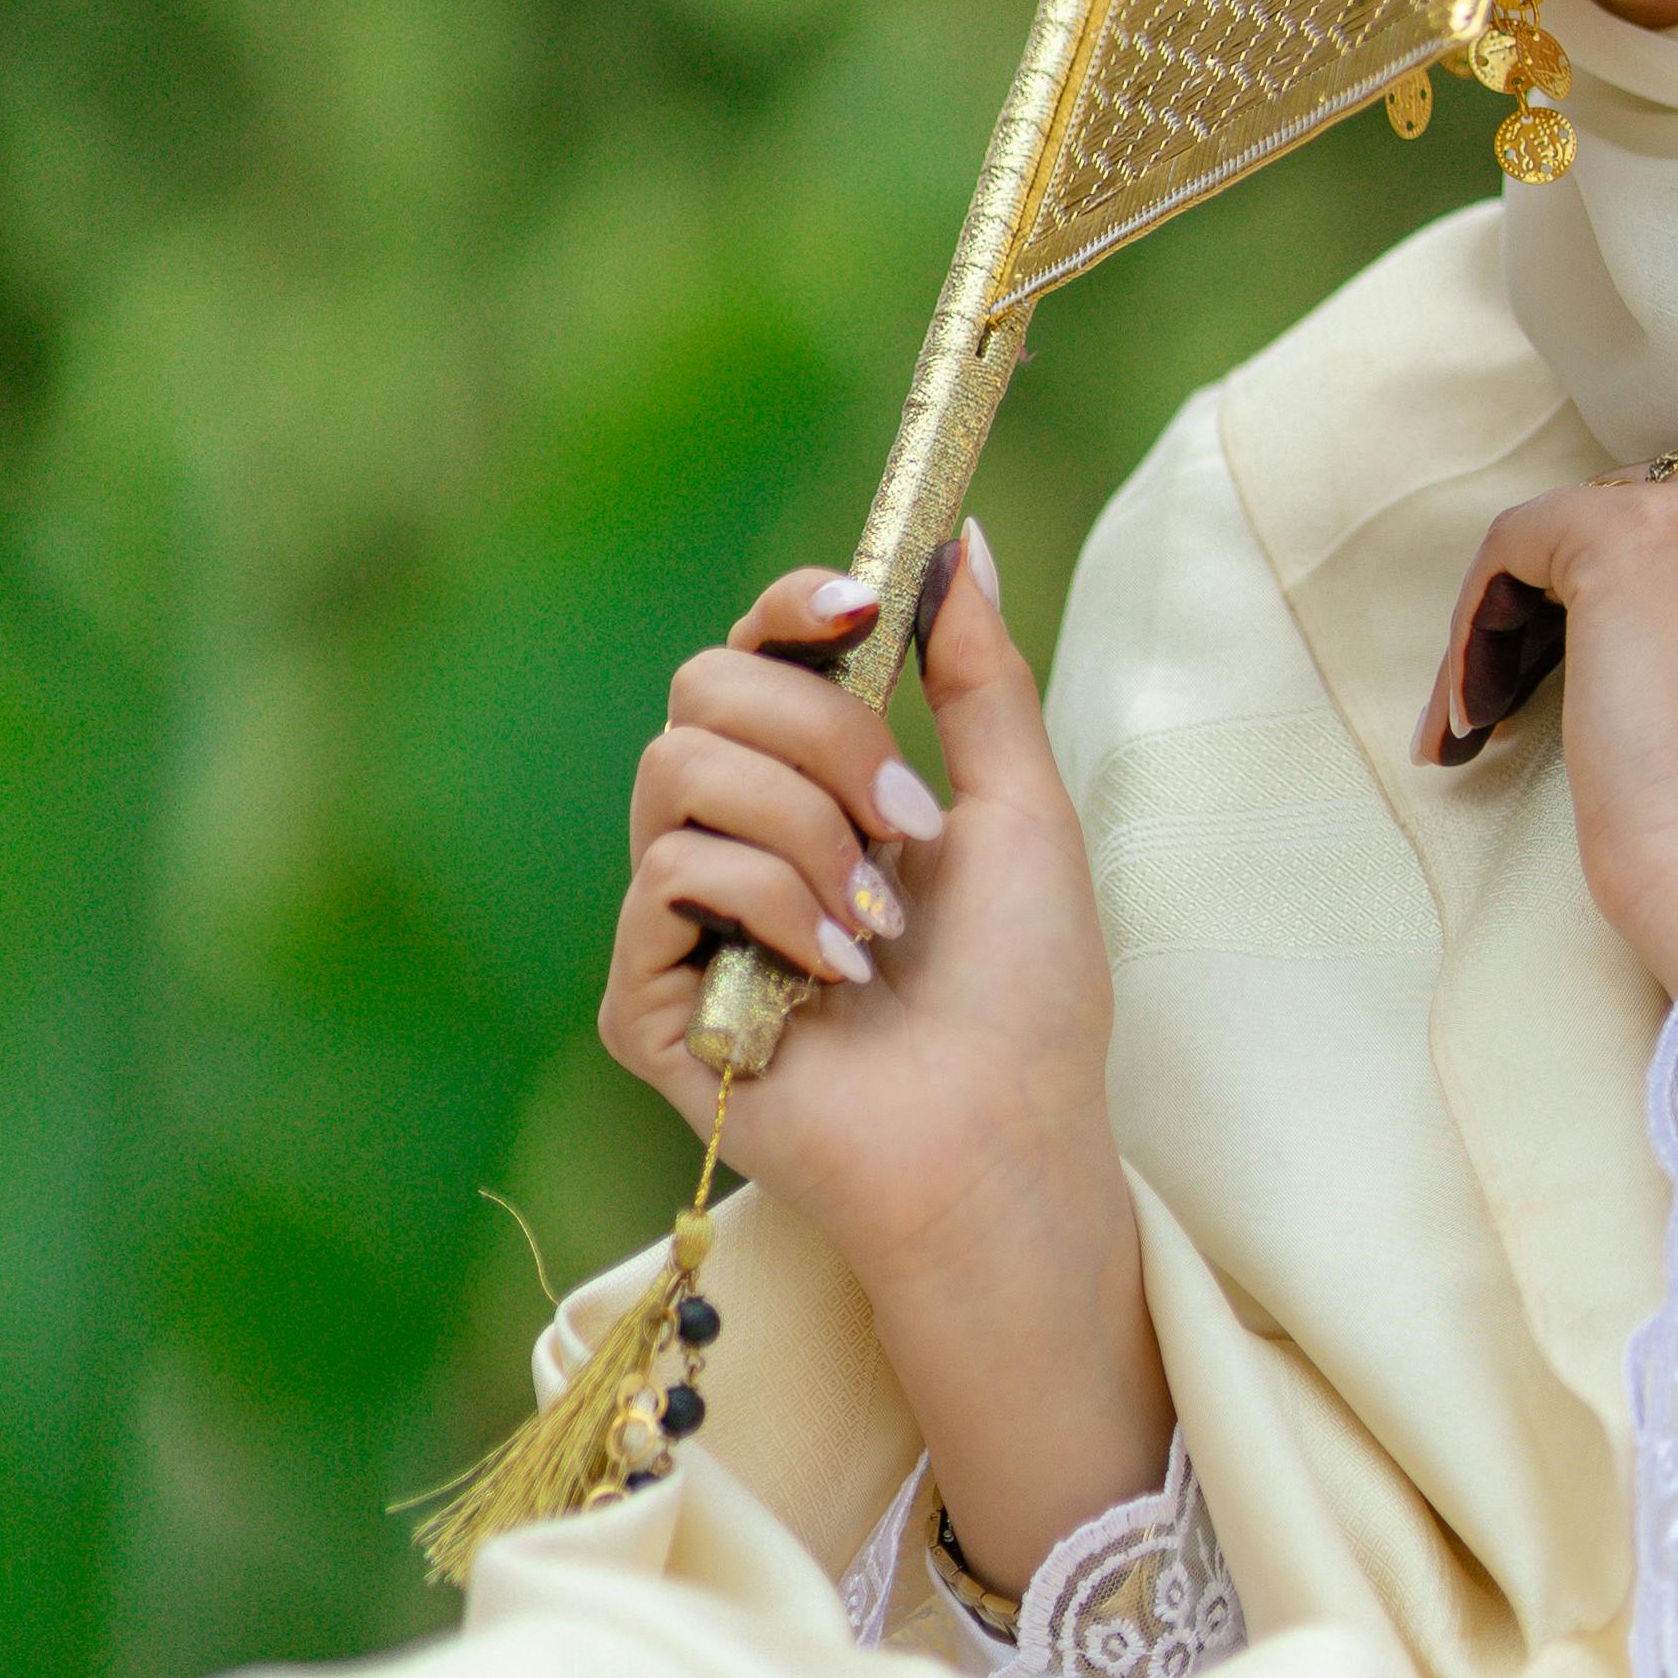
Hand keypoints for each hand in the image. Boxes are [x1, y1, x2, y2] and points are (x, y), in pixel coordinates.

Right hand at [600, 539, 1170, 1587]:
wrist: (1007, 1138)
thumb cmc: (1029, 993)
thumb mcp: (1021, 807)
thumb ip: (979, 673)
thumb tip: (960, 539)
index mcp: (813, 787)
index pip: (755, 652)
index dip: (791, 605)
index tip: (863, 599)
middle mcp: (732, 840)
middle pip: (703, 688)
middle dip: (821, 731)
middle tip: (909, 816)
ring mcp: (682, 922)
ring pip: (677, 772)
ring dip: (805, 827)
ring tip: (880, 917)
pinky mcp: (648, 1000)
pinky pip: (667, 877)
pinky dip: (770, 907)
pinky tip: (834, 978)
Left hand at [1422, 456, 1677, 997]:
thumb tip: (1639, 579)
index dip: (1659, 599)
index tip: (1622, 678)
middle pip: (1652, 509)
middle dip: (1586, 604)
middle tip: (1533, 700)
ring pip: (1573, 527)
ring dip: (1520, 623)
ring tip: (1488, 716)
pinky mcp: (1626, 534)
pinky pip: (1514, 544)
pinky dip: (1475, 627)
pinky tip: (1467, 714)